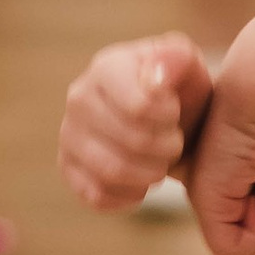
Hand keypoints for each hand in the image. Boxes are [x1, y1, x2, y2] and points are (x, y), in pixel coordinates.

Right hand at [59, 33, 212, 212]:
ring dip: (149, 173)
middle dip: (166, 148)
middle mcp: (79, 98)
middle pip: (131, 142)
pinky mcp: (67, 167)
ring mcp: (68, 134)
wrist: (165, 117)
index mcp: (107, 67)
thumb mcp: (187, 64)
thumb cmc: (177, 87)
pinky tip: (141, 180)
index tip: (176, 112)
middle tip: (175, 142)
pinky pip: (96, 195)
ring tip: (160, 162)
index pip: (140, 107)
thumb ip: (176, 59)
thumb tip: (153, 80)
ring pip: (112, 171)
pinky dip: (127, 195)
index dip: (168, 118)